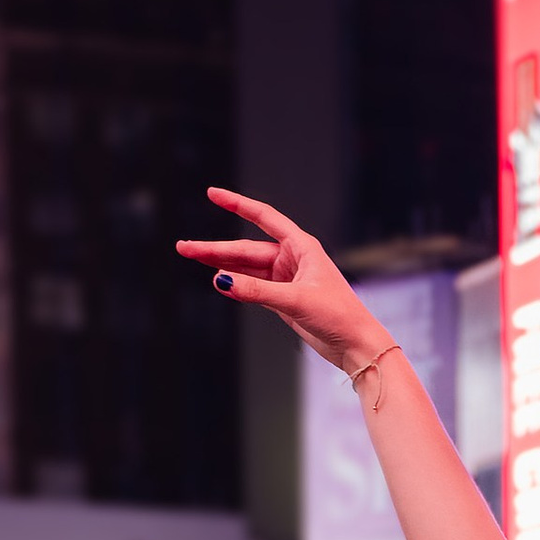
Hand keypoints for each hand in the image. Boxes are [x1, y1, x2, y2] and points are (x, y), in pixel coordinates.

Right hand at [176, 187, 386, 375]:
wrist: (356, 346)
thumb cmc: (338, 316)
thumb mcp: (295, 300)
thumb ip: (257, 291)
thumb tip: (221, 281)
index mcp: (302, 247)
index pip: (263, 217)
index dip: (237, 204)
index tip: (212, 193)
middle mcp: (293, 259)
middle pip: (246, 248)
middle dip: (215, 248)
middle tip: (184, 247)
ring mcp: (287, 278)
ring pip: (247, 267)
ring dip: (221, 265)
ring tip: (191, 258)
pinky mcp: (283, 298)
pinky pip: (253, 286)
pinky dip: (236, 283)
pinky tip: (217, 280)